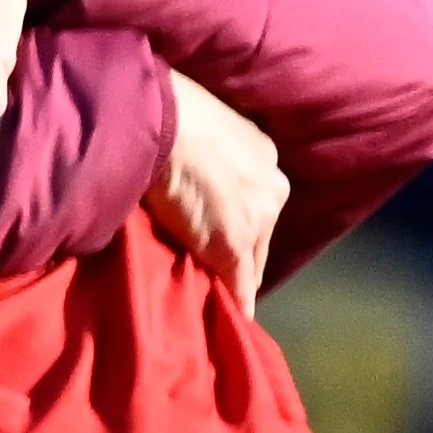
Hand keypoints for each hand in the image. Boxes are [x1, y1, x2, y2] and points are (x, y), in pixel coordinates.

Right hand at [153, 74, 285, 297]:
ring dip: (235, 277)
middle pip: (260, 233)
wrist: (159, 120)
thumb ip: (196, 156)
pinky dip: (236, 303)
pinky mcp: (233, 246)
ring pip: (251, 259)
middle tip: (217, 272)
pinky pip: (240, 285)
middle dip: (241, 252)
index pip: (254, 202)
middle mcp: (272, 185)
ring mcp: (256, 217)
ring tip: (216, 295)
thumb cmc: (166, 114)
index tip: (220, 238)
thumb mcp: (192, 132)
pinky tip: (232, 318)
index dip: (237, 222)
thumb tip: (183, 172)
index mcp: (263, 154)